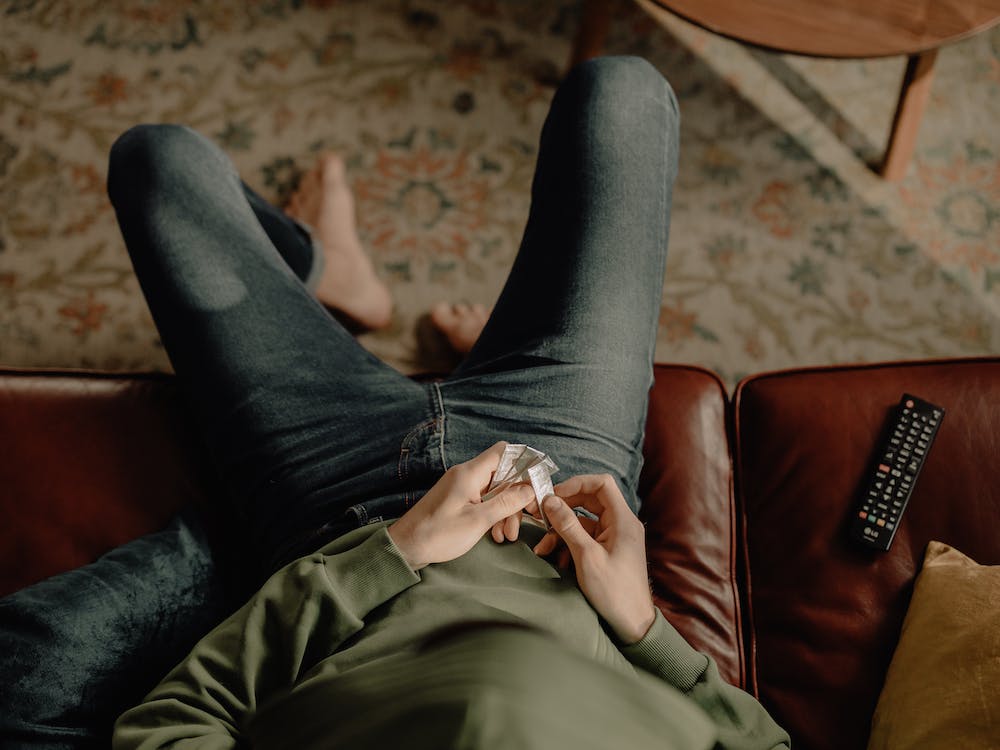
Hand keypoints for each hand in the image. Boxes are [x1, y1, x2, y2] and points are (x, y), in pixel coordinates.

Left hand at [388, 442, 536, 570]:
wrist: (405, 548)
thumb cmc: (437, 534)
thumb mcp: (478, 521)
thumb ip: (506, 503)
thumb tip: (530, 489)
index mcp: (469, 473)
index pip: (503, 452)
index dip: (524, 463)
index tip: (537, 483)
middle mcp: (466, 476)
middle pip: (503, 475)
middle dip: (517, 497)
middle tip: (527, 519)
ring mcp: (461, 488)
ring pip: (495, 492)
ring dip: (506, 511)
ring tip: (507, 536)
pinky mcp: (458, 501)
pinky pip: (483, 502)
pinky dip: (493, 515)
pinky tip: (496, 534)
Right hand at [533, 474, 655, 643]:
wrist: (633, 624)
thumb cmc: (614, 592)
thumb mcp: (586, 556)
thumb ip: (568, 526)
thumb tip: (550, 501)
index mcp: (623, 520)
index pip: (602, 484)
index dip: (576, 483)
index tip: (554, 494)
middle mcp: (621, 524)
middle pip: (590, 500)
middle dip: (564, 508)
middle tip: (543, 515)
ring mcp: (615, 537)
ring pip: (584, 522)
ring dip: (562, 532)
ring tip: (543, 548)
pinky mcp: (608, 551)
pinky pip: (586, 538)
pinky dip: (569, 545)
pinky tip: (556, 560)